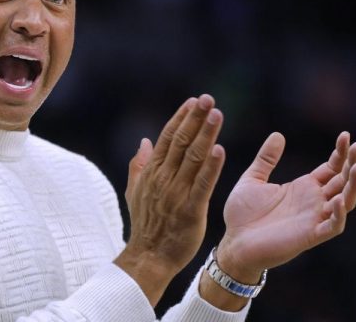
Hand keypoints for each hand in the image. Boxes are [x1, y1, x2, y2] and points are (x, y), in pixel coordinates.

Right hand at [115, 94, 225, 305]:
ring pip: (193, 158)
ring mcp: (176, 193)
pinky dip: (211, 166)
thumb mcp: (135, 192)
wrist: (148, 256)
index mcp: (151, 172)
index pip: (167, 138)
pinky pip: (202, 184)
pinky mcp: (190, 209)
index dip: (181, 118)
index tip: (193, 101)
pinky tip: (220, 150)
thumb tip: (143, 141)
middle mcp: (163, 178)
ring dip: (206, 134)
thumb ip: (139, 165)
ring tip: (216, 114)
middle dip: (195, 118)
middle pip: (181, 142)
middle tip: (207, 98)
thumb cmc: (145, 225)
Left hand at [216, 131, 355, 280]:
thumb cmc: (242, 215)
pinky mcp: (309, 235)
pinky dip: (338, 214)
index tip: (344, 135)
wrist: (233, 242)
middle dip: (352, 164)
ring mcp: (313, 219)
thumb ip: (266, 159)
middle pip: (343, 181)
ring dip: (353, 185)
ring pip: (345, 202)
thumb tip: (278, 134)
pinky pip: (332, 226)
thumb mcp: (252, 180)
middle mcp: (313, 202)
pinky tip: (338, 199)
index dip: (340, 154)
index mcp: (303, 188)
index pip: (331, 168)